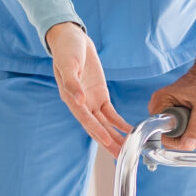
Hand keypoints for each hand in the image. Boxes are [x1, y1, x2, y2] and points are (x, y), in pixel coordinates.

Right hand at [45, 22, 134, 155]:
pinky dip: (120, 123)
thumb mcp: (68, 64)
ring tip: (128, 150)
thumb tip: (79, 100)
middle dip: (109, 142)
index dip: (96, 130)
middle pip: (97, 128)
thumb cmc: (66, 50)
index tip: (107, 141)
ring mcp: (91, 101)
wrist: (72, 39)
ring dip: (116, 137)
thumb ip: (72, 83)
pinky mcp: (100, 96)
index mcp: (70, 98)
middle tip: (122, 156)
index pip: (85, 119)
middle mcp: (81, 104)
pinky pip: (111, 114)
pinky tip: (129, 132)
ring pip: (105, 124)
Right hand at [149, 57, 195, 150]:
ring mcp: (168, 112)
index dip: (183, 140)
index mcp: (160, 103)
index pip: (164, 136)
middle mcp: (160, 109)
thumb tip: (188, 145)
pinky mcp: (177, 115)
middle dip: (195, 138)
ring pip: (181, 138)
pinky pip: (186, 132)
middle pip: (173, 139)